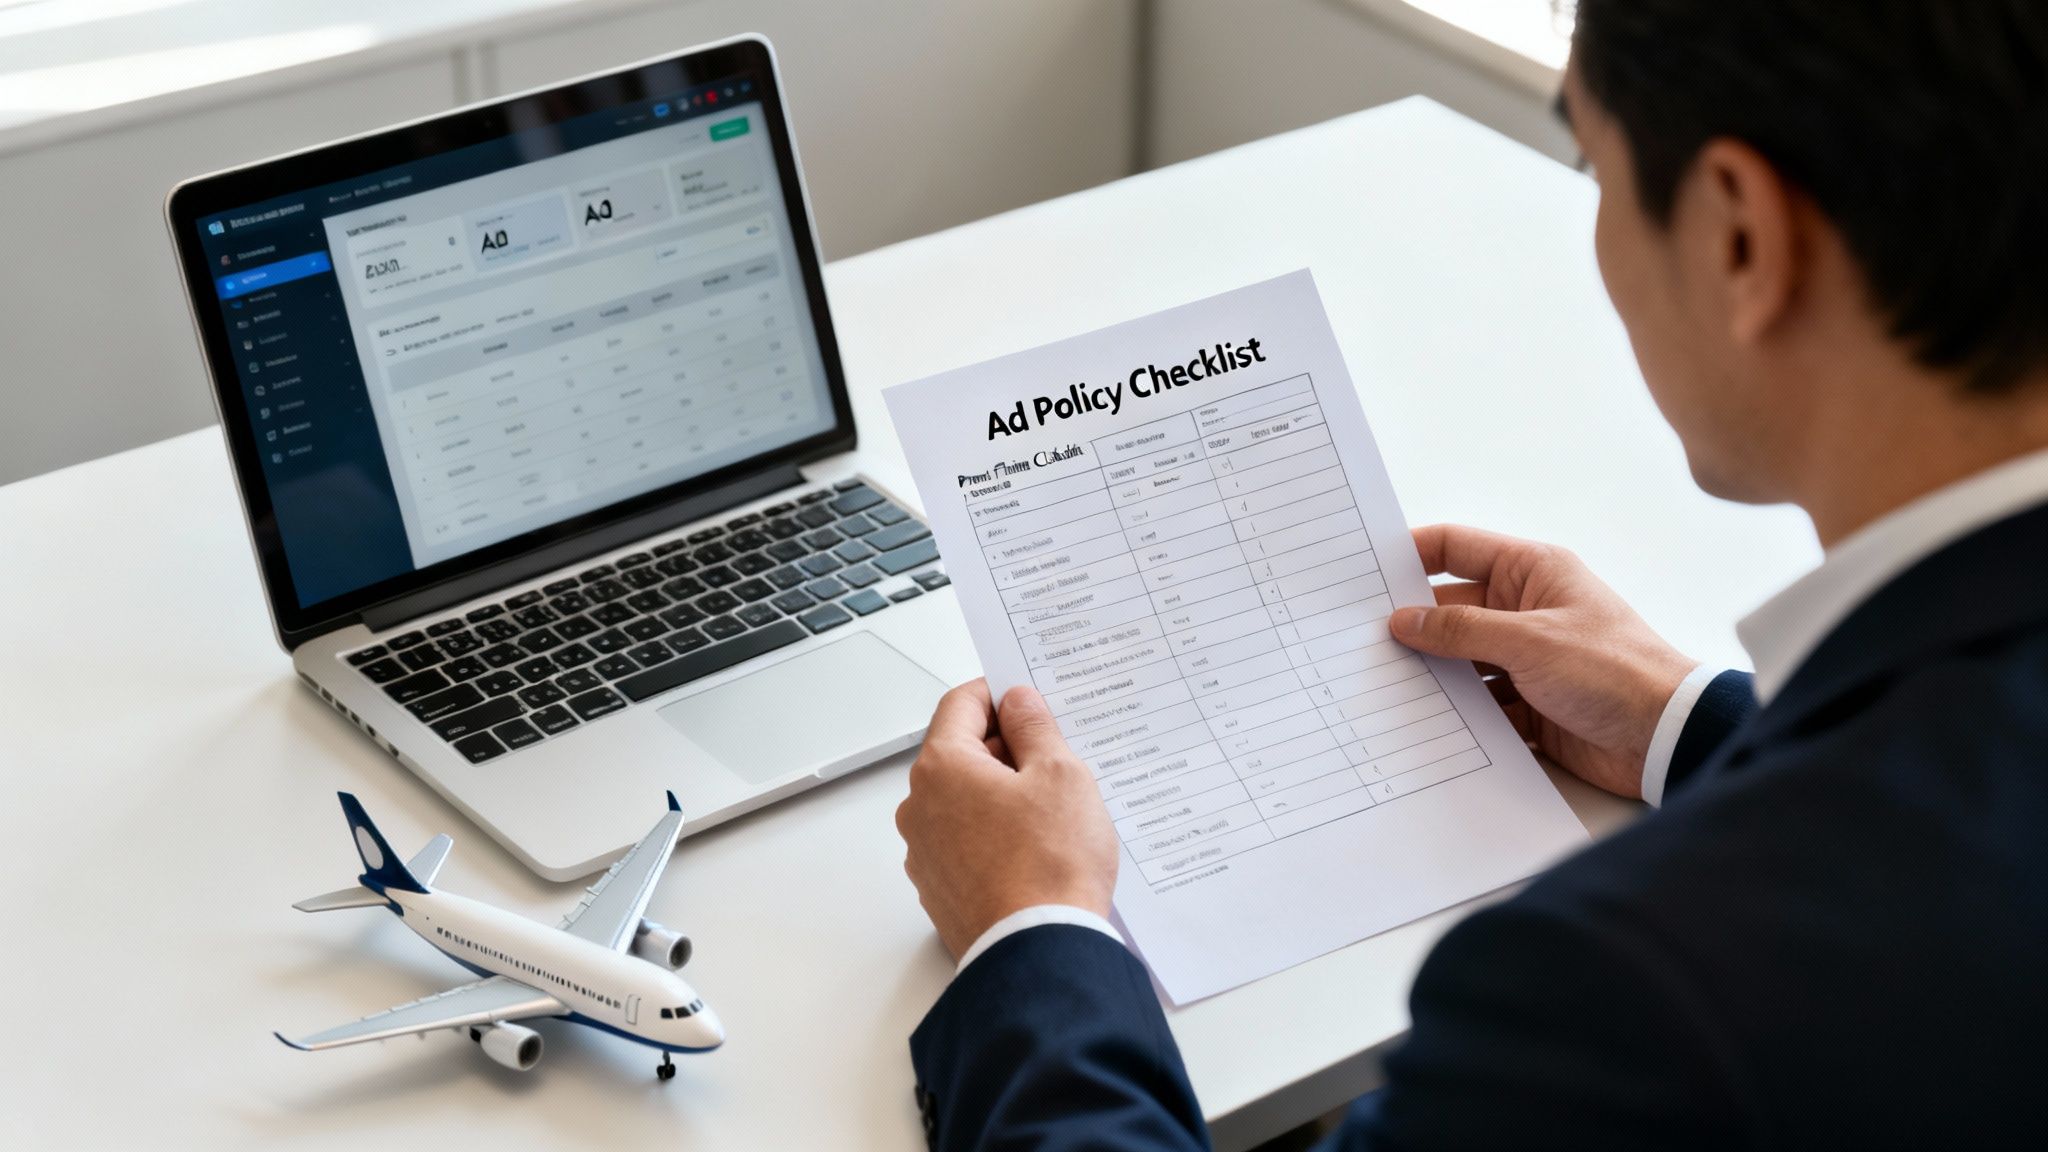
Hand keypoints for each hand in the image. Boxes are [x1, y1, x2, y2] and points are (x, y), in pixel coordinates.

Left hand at [896, 680, 1117, 958]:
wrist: (1040, 953)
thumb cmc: (1050, 867)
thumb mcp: (1060, 774)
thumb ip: (1035, 727)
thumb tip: (1019, 703)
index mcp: (942, 768)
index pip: (960, 704)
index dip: (997, 692)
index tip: (1026, 698)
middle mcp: (920, 808)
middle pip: (960, 754)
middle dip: (1006, 748)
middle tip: (1056, 757)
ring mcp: (926, 853)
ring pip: (964, 802)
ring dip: (1002, 795)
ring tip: (1053, 813)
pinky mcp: (941, 890)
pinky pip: (967, 844)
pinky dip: (996, 836)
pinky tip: (1037, 850)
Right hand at [1388, 525, 1696, 798]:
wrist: (1667, 738)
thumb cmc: (1615, 671)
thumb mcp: (1531, 642)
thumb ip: (1462, 630)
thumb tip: (1405, 620)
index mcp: (1532, 572)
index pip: (1457, 548)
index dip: (1411, 554)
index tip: (1364, 569)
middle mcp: (1526, 610)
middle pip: (1450, 610)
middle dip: (1412, 626)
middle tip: (1359, 641)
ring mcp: (1526, 660)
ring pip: (1459, 661)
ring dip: (1431, 675)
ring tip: (1381, 686)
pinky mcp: (1528, 705)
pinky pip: (1477, 704)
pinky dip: (1455, 715)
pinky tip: (1421, 724)